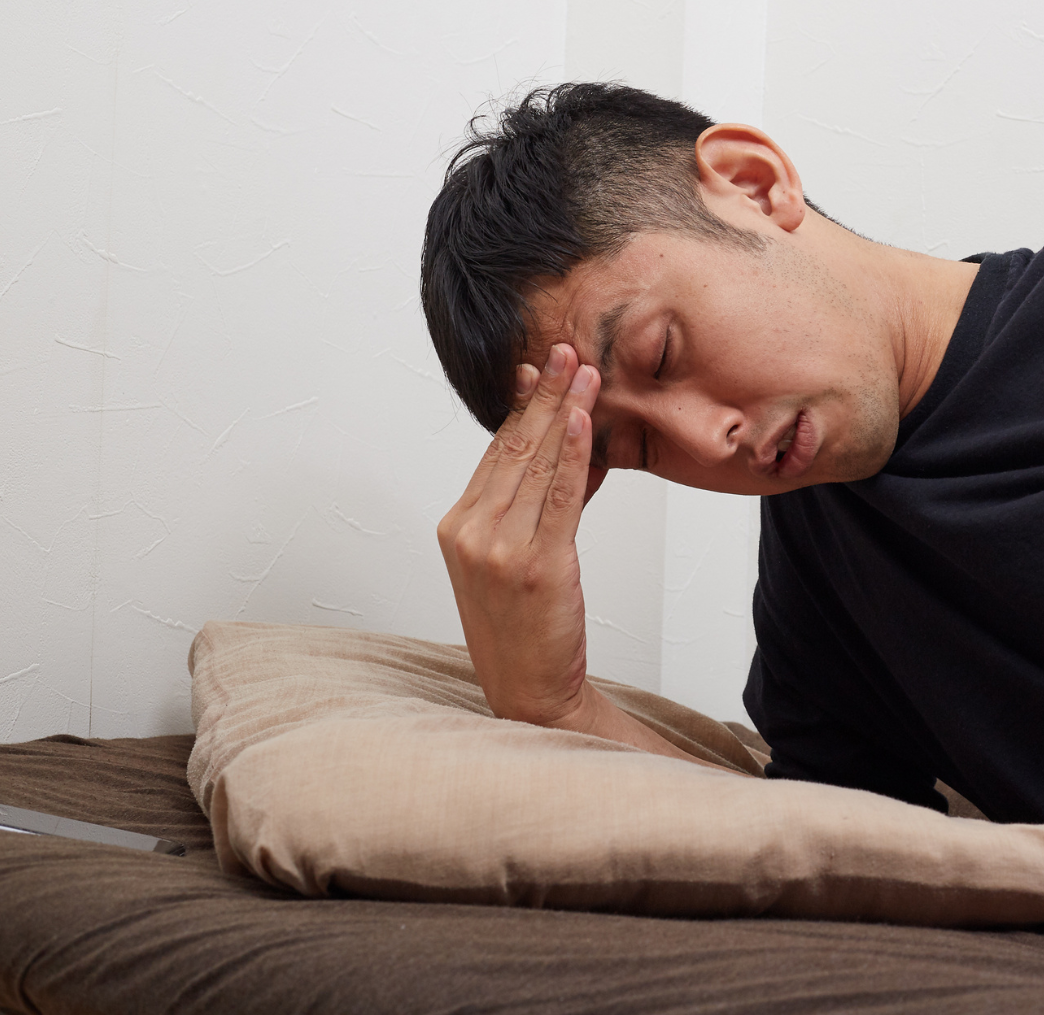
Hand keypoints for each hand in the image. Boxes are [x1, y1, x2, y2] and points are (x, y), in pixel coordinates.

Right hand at [437, 344, 600, 728]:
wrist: (531, 691)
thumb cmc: (527, 625)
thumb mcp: (518, 557)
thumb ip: (536, 504)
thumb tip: (573, 451)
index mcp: (458, 526)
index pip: (494, 453)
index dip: (520, 406)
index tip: (537, 368)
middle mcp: (471, 532)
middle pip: (513, 449)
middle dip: (544, 395)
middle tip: (566, 350)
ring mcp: (500, 549)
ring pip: (537, 465)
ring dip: (564, 412)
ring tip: (585, 371)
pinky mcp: (538, 565)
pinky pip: (560, 497)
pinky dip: (573, 455)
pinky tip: (583, 421)